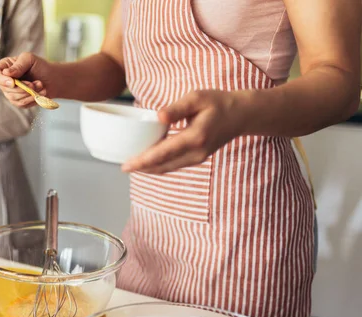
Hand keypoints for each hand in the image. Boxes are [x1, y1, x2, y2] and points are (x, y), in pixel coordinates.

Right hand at [0, 52, 52, 107]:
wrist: (52, 79)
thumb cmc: (40, 66)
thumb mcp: (29, 59)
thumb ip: (18, 65)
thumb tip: (6, 73)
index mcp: (5, 67)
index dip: (1, 80)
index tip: (12, 82)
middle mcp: (5, 80)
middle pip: (5, 88)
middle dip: (22, 87)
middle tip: (37, 83)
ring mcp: (10, 92)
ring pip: (14, 98)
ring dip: (29, 93)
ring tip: (41, 85)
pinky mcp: (18, 101)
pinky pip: (21, 104)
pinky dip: (32, 99)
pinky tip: (40, 93)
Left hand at [122, 90, 248, 173]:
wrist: (241, 115)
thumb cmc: (218, 102)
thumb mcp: (197, 98)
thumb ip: (177, 108)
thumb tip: (158, 117)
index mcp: (195, 137)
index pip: (163, 153)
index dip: (142, 161)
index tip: (126, 165)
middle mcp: (196, 152)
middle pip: (163, 165)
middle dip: (142, 168)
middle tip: (123, 167)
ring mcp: (198, 158)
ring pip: (168, 168)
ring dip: (149, 169)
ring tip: (132, 166)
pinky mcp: (198, 158)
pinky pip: (174, 165)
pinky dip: (159, 165)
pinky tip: (148, 163)